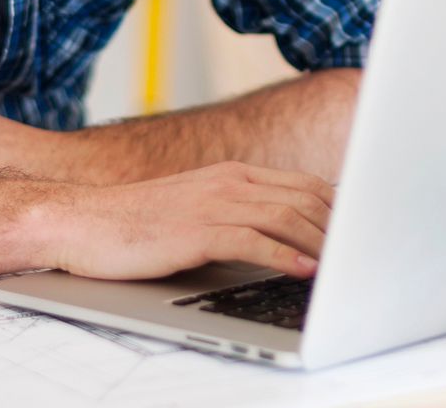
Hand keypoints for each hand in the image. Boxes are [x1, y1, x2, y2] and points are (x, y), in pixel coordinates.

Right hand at [35, 161, 334, 280]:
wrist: (81, 223)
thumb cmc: (136, 224)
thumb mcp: (196, 210)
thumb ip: (236, 215)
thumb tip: (279, 241)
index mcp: (232, 174)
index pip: (304, 187)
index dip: (339, 212)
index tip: (360, 236)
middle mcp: (230, 182)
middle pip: (306, 200)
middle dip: (341, 230)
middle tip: (364, 256)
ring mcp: (214, 203)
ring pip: (288, 218)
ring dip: (323, 245)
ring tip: (346, 268)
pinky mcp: (198, 230)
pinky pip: (255, 240)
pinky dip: (286, 256)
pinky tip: (304, 272)